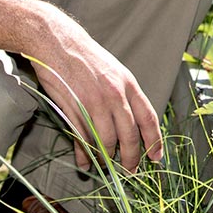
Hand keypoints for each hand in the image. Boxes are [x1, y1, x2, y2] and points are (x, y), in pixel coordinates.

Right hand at [29, 11, 162, 173]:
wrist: (57, 41)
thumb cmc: (85, 57)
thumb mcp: (112, 71)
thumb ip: (122, 97)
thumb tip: (130, 126)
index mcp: (128, 84)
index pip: (148, 117)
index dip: (154, 140)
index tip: (155, 157)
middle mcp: (115, 94)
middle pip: (129, 135)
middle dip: (130, 158)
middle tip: (129, 171)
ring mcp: (94, 102)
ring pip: (107, 140)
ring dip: (106, 158)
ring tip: (105, 166)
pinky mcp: (74, 108)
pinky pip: (83, 138)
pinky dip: (85, 154)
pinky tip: (85, 162)